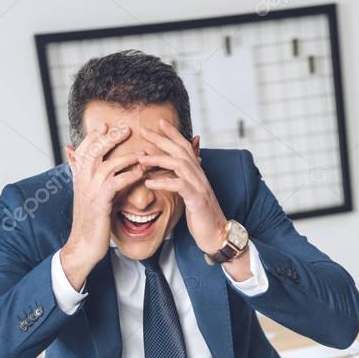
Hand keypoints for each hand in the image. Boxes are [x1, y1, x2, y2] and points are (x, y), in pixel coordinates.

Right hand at [62, 123, 145, 287]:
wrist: (83, 245)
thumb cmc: (89, 222)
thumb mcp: (86, 197)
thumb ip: (87, 179)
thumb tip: (87, 166)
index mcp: (78, 177)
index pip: (83, 149)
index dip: (94, 136)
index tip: (107, 125)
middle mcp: (81, 181)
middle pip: (94, 150)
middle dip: (110, 138)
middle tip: (126, 128)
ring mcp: (89, 191)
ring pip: (106, 165)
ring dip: (125, 157)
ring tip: (141, 153)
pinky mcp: (100, 203)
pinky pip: (115, 184)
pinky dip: (128, 176)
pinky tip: (140, 173)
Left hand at [139, 118, 227, 255]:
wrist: (218, 235)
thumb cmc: (203, 217)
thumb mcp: (193, 194)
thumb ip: (186, 180)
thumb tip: (179, 170)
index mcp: (198, 173)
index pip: (185, 146)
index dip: (173, 133)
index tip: (159, 123)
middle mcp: (200, 176)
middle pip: (180, 150)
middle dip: (161, 139)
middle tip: (143, 130)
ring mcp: (199, 186)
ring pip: (179, 164)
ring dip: (158, 159)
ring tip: (140, 159)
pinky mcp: (197, 200)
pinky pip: (179, 185)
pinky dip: (163, 182)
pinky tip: (149, 183)